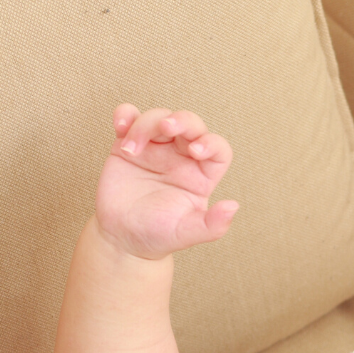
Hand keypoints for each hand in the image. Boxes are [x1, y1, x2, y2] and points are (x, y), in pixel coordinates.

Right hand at [94, 105, 237, 259]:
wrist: (122, 237)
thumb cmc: (158, 235)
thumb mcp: (186, 234)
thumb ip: (212, 225)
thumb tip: (233, 207)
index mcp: (201, 175)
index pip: (217, 148)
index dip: (211, 143)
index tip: (196, 151)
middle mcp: (181, 157)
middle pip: (190, 125)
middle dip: (181, 120)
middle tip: (166, 126)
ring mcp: (155, 148)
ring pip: (159, 118)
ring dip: (146, 124)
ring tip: (131, 149)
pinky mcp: (129, 145)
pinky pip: (130, 119)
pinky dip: (125, 115)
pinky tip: (120, 126)